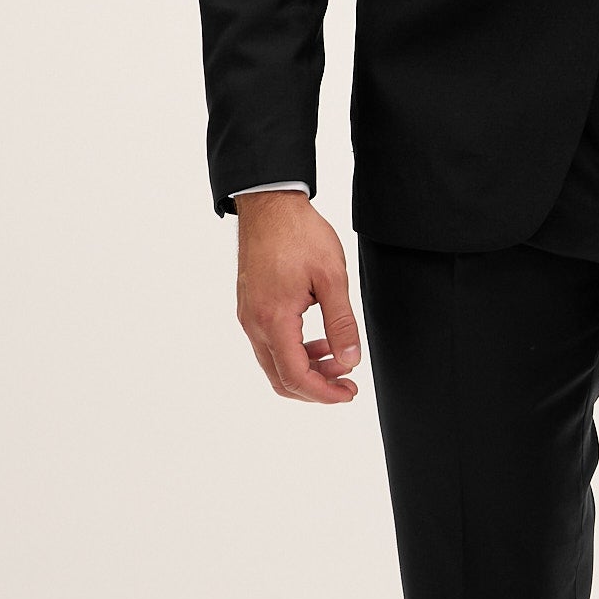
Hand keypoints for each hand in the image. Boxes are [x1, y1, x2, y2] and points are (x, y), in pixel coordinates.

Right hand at [235, 192, 361, 403]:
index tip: (348, 392)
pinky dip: (294, 352)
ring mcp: (248, 316)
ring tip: (338, 358)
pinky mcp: (250, 307)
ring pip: (274, 363)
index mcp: (273, 319)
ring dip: (306, 369)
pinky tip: (318, 340)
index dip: (324, 393)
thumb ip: (341, 323)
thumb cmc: (299, 234)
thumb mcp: (331, 278)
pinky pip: (269, 344)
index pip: (295, 376)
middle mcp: (254, 323)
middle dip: (316, 387)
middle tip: (347, 382)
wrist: (270, 205)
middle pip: (280, 379)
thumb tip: (350, 360)